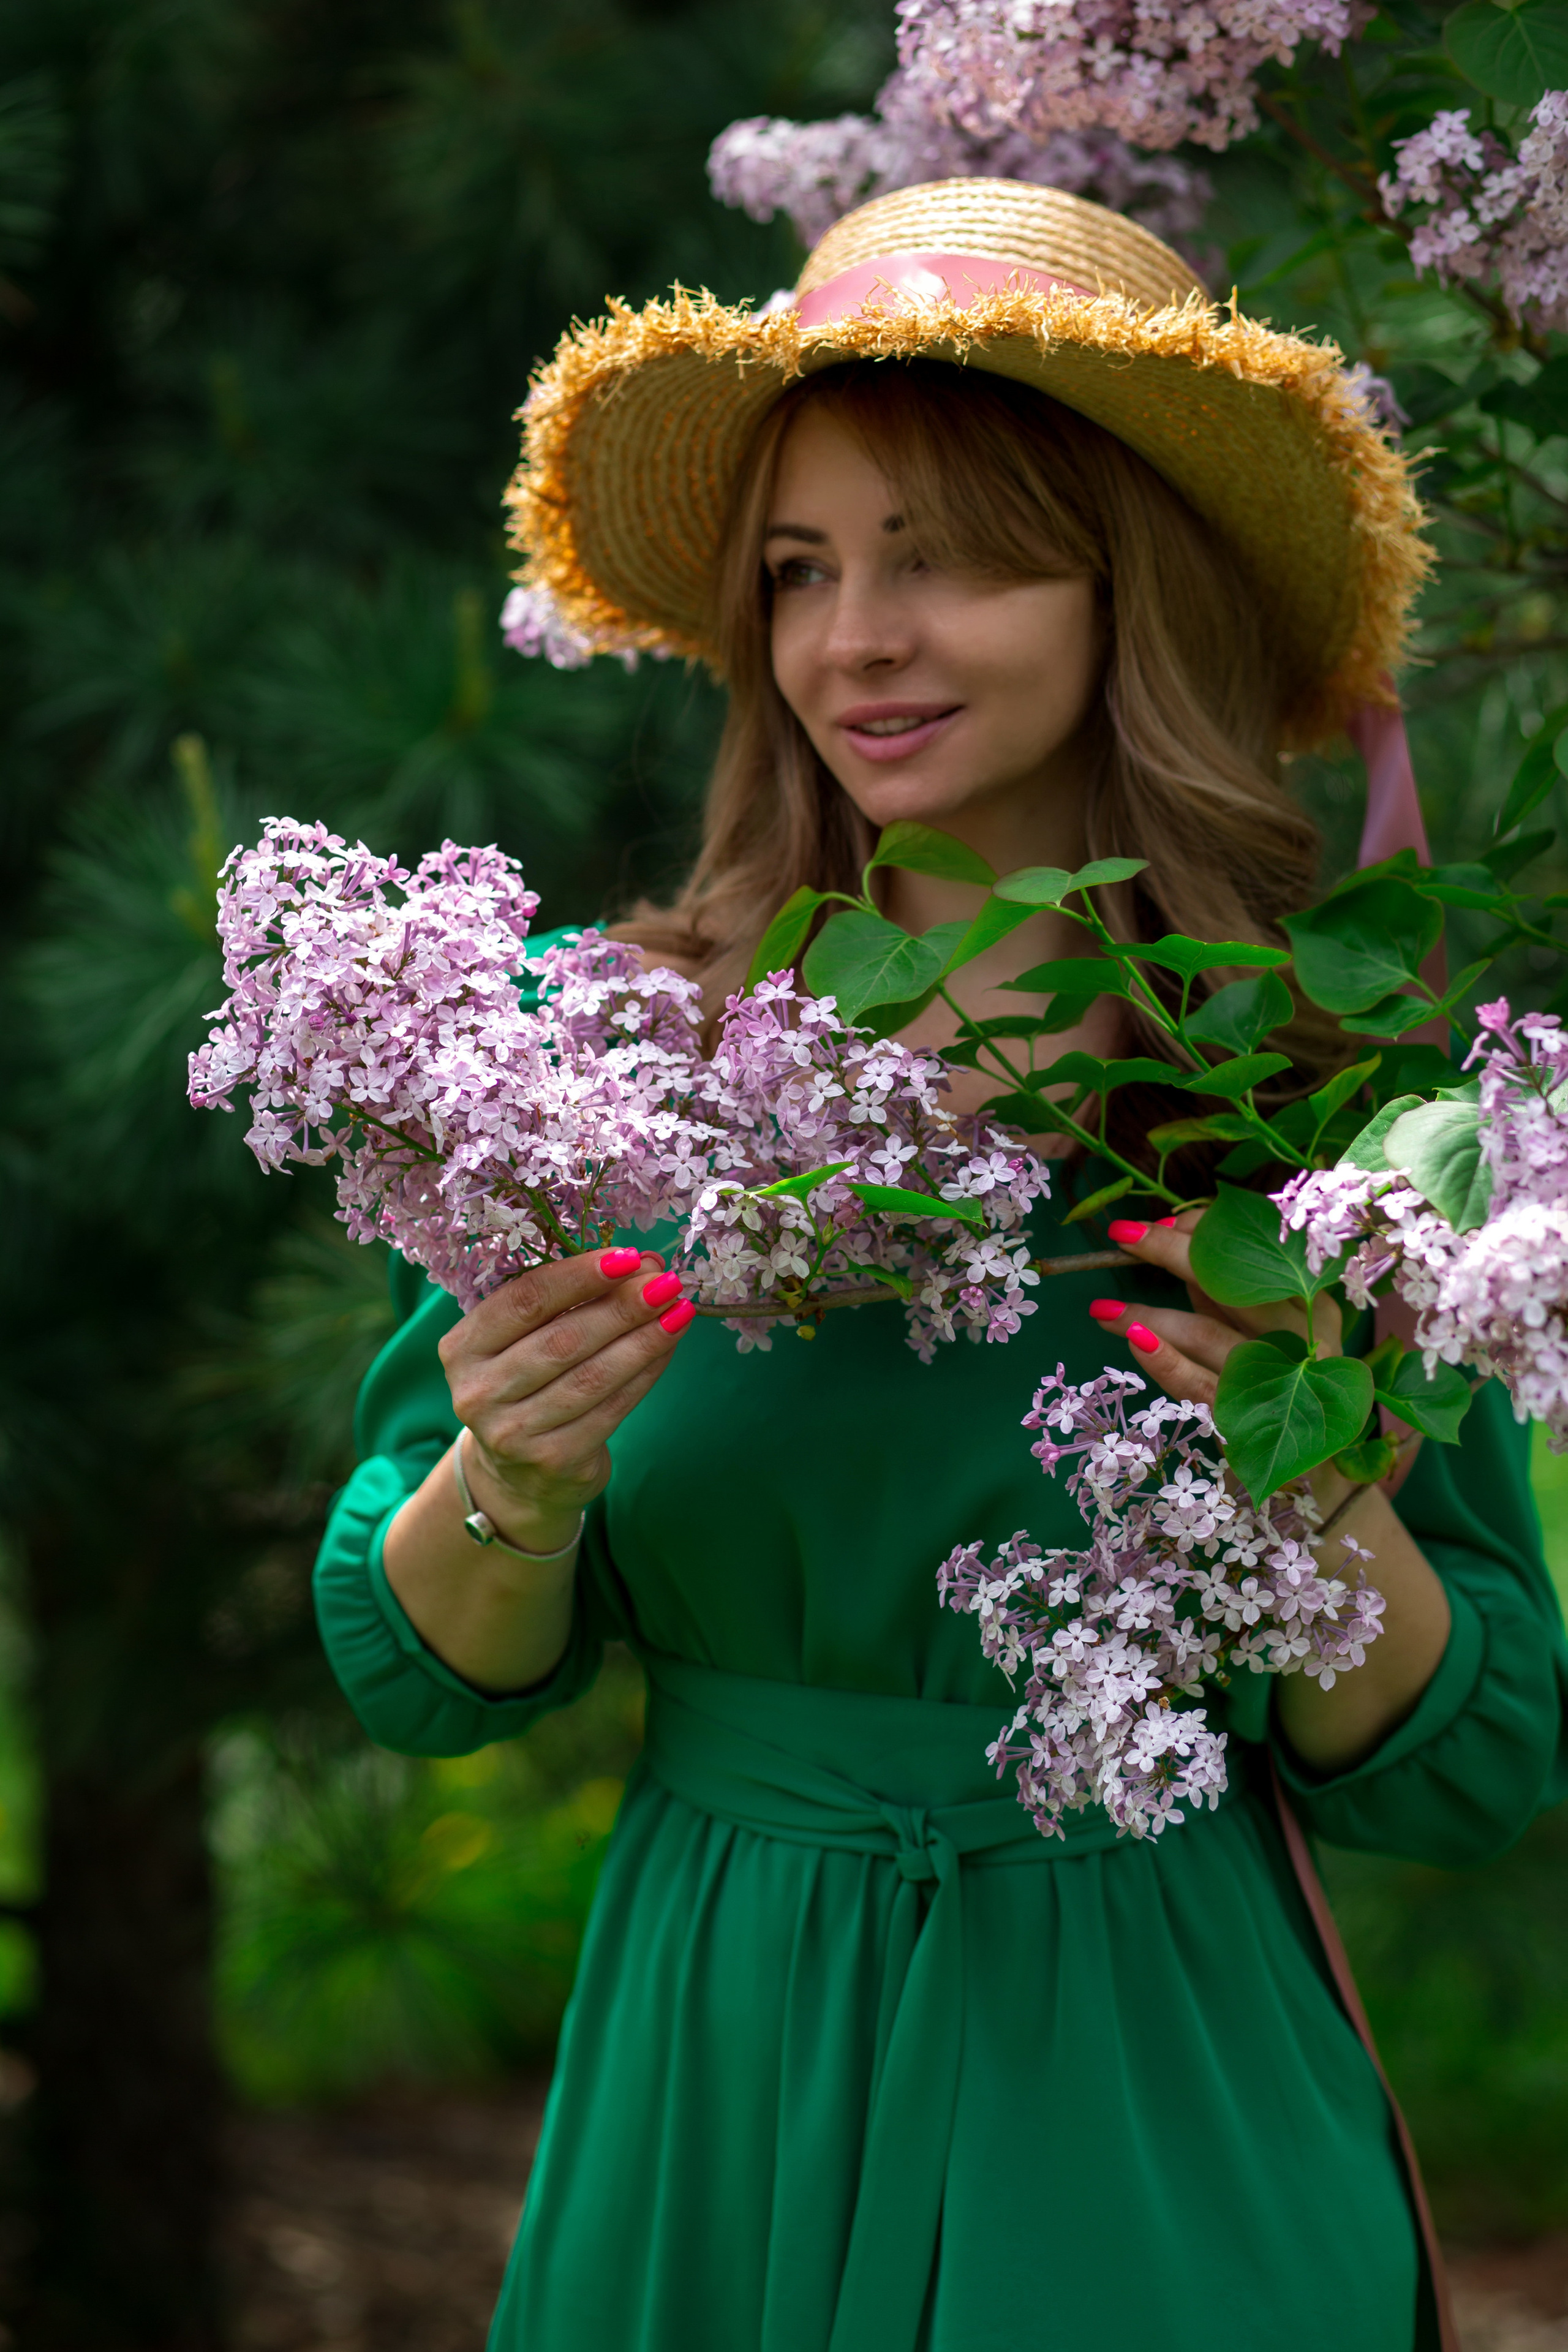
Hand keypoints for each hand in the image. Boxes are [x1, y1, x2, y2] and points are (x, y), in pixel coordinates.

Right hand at [440, 1246, 692, 1553]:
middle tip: (665, 1282)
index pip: (524, 1300)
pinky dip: (645, 1374)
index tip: (627, 1257)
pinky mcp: (552, 1460)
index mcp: (462, 1347)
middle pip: (562, 1339)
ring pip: (591, 1376)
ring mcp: (512, 1432)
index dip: (578, 1276)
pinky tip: (667, 1347)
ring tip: (679, 1310)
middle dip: (621, 1306)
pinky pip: (611, 1409)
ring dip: (642, 1339)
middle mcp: (478, 1391)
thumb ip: (574, 1300)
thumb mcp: (528, 1339)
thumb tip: (644, 1264)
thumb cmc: (528, 1386)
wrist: (518, 1473)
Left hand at [1086, 1211, 1342, 1414]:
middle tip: (1121, 1235)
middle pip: (1231, 1282)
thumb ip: (1225, 1288)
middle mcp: (1304, 1337)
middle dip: (1170, 1252)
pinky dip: (1165, 1361)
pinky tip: (1132, 1339)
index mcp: (1313, 1302)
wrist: (1310, 1467)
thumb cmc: (1282, 1380)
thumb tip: (1172, 1238)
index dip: (1205, 1231)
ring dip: (1147, 1313)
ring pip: (1206, 1333)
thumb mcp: (1259, 1325)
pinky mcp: (1250, 1422)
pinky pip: (1199, 1385)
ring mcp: (1280, 1381)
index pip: (1257, 1250)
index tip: (1161, 1223)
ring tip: (1102, 1307)